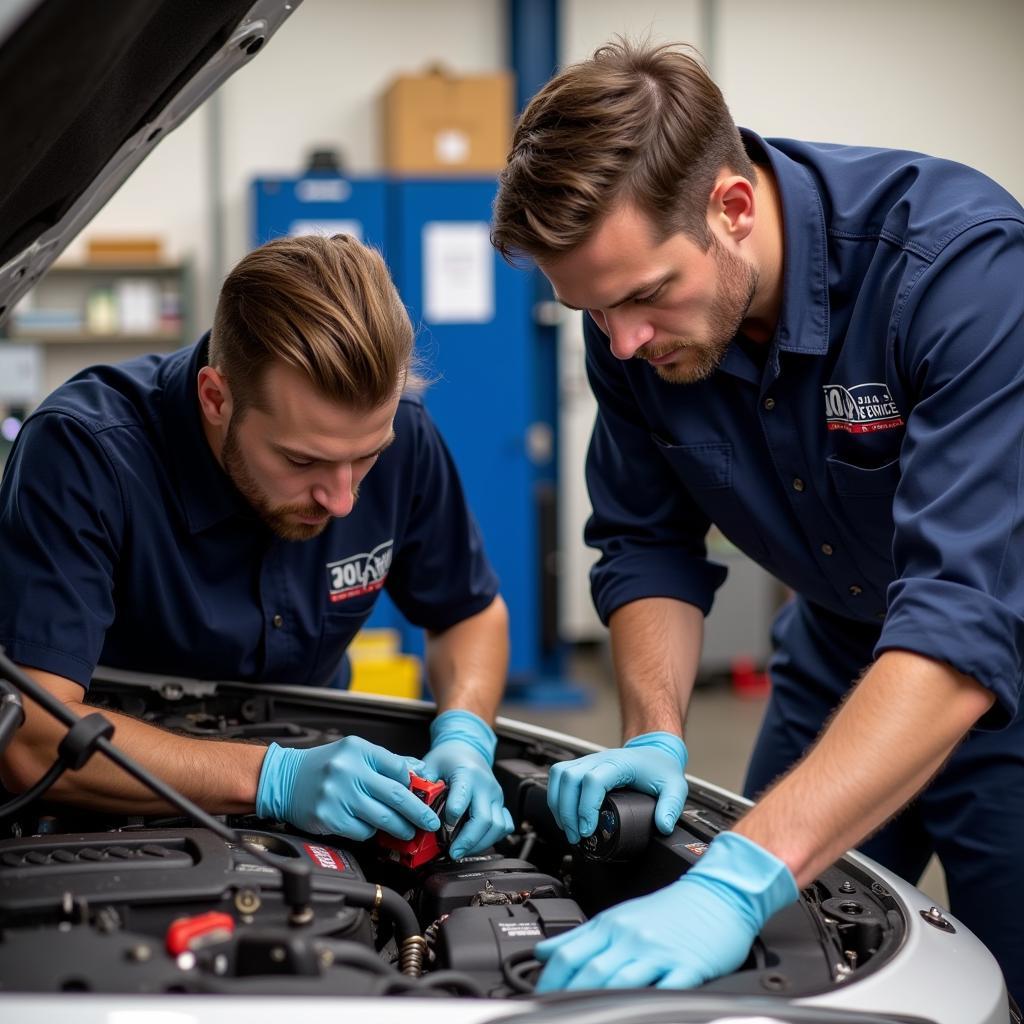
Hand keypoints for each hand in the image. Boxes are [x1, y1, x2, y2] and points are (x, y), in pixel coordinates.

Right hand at [256, 736, 439, 840]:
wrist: (283, 779)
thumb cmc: (322, 766)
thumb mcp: (354, 752)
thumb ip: (385, 762)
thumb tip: (418, 772)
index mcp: (358, 751)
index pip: (398, 768)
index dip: (415, 784)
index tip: (427, 796)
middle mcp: (349, 771)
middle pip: (396, 795)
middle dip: (418, 812)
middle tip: (431, 822)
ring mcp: (339, 796)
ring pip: (382, 817)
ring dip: (400, 828)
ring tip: (409, 831)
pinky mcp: (330, 818)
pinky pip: (362, 831)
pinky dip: (371, 832)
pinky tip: (372, 828)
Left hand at [419, 709, 513, 858]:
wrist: (467, 749)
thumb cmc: (448, 758)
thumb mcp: (430, 764)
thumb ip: (422, 783)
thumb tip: (410, 802)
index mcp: (467, 774)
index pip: (462, 800)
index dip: (451, 818)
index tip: (440, 830)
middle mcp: (486, 786)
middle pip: (484, 820)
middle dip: (468, 841)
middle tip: (452, 853)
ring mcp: (496, 796)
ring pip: (498, 827)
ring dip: (480, 843)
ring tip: (462, 850)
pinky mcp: (500, 804)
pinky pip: (504, 826)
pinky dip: (493, 838)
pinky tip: (477, 842)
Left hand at [535, 830, 797, 990]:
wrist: (718, 892)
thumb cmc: (671, 909)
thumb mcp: (619, 916)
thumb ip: (580, 936)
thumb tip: (544, 950)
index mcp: (611, 925)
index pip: (567, 953)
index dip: (547, 981)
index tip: (538, 1000)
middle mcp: (630, 938)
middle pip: (588, 971)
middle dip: (566, 998)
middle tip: (553, 1016)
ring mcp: (658, 953)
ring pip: (619, 981)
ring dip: (598, 1004)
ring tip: (584, 1019)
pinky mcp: (688, 968)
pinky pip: (665, 990)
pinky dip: (649, 1004)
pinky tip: (638, 1014)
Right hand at [547, 732, 687, 844]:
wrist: (654, 752)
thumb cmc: (660, 768)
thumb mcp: (674, 787)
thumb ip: (671, 807)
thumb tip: (663, 826)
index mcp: (620, 763)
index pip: (593, 780)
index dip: (587, 806)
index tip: (588, 829)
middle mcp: (600, 759)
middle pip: (570, 778)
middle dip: (567, 811)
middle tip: (576, 836)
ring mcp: (589, 760)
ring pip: (560, 775)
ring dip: (558, 804)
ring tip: (568, 828)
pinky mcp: (582, 766)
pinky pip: (559, 776)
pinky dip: (556, 796)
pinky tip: (564, 815)